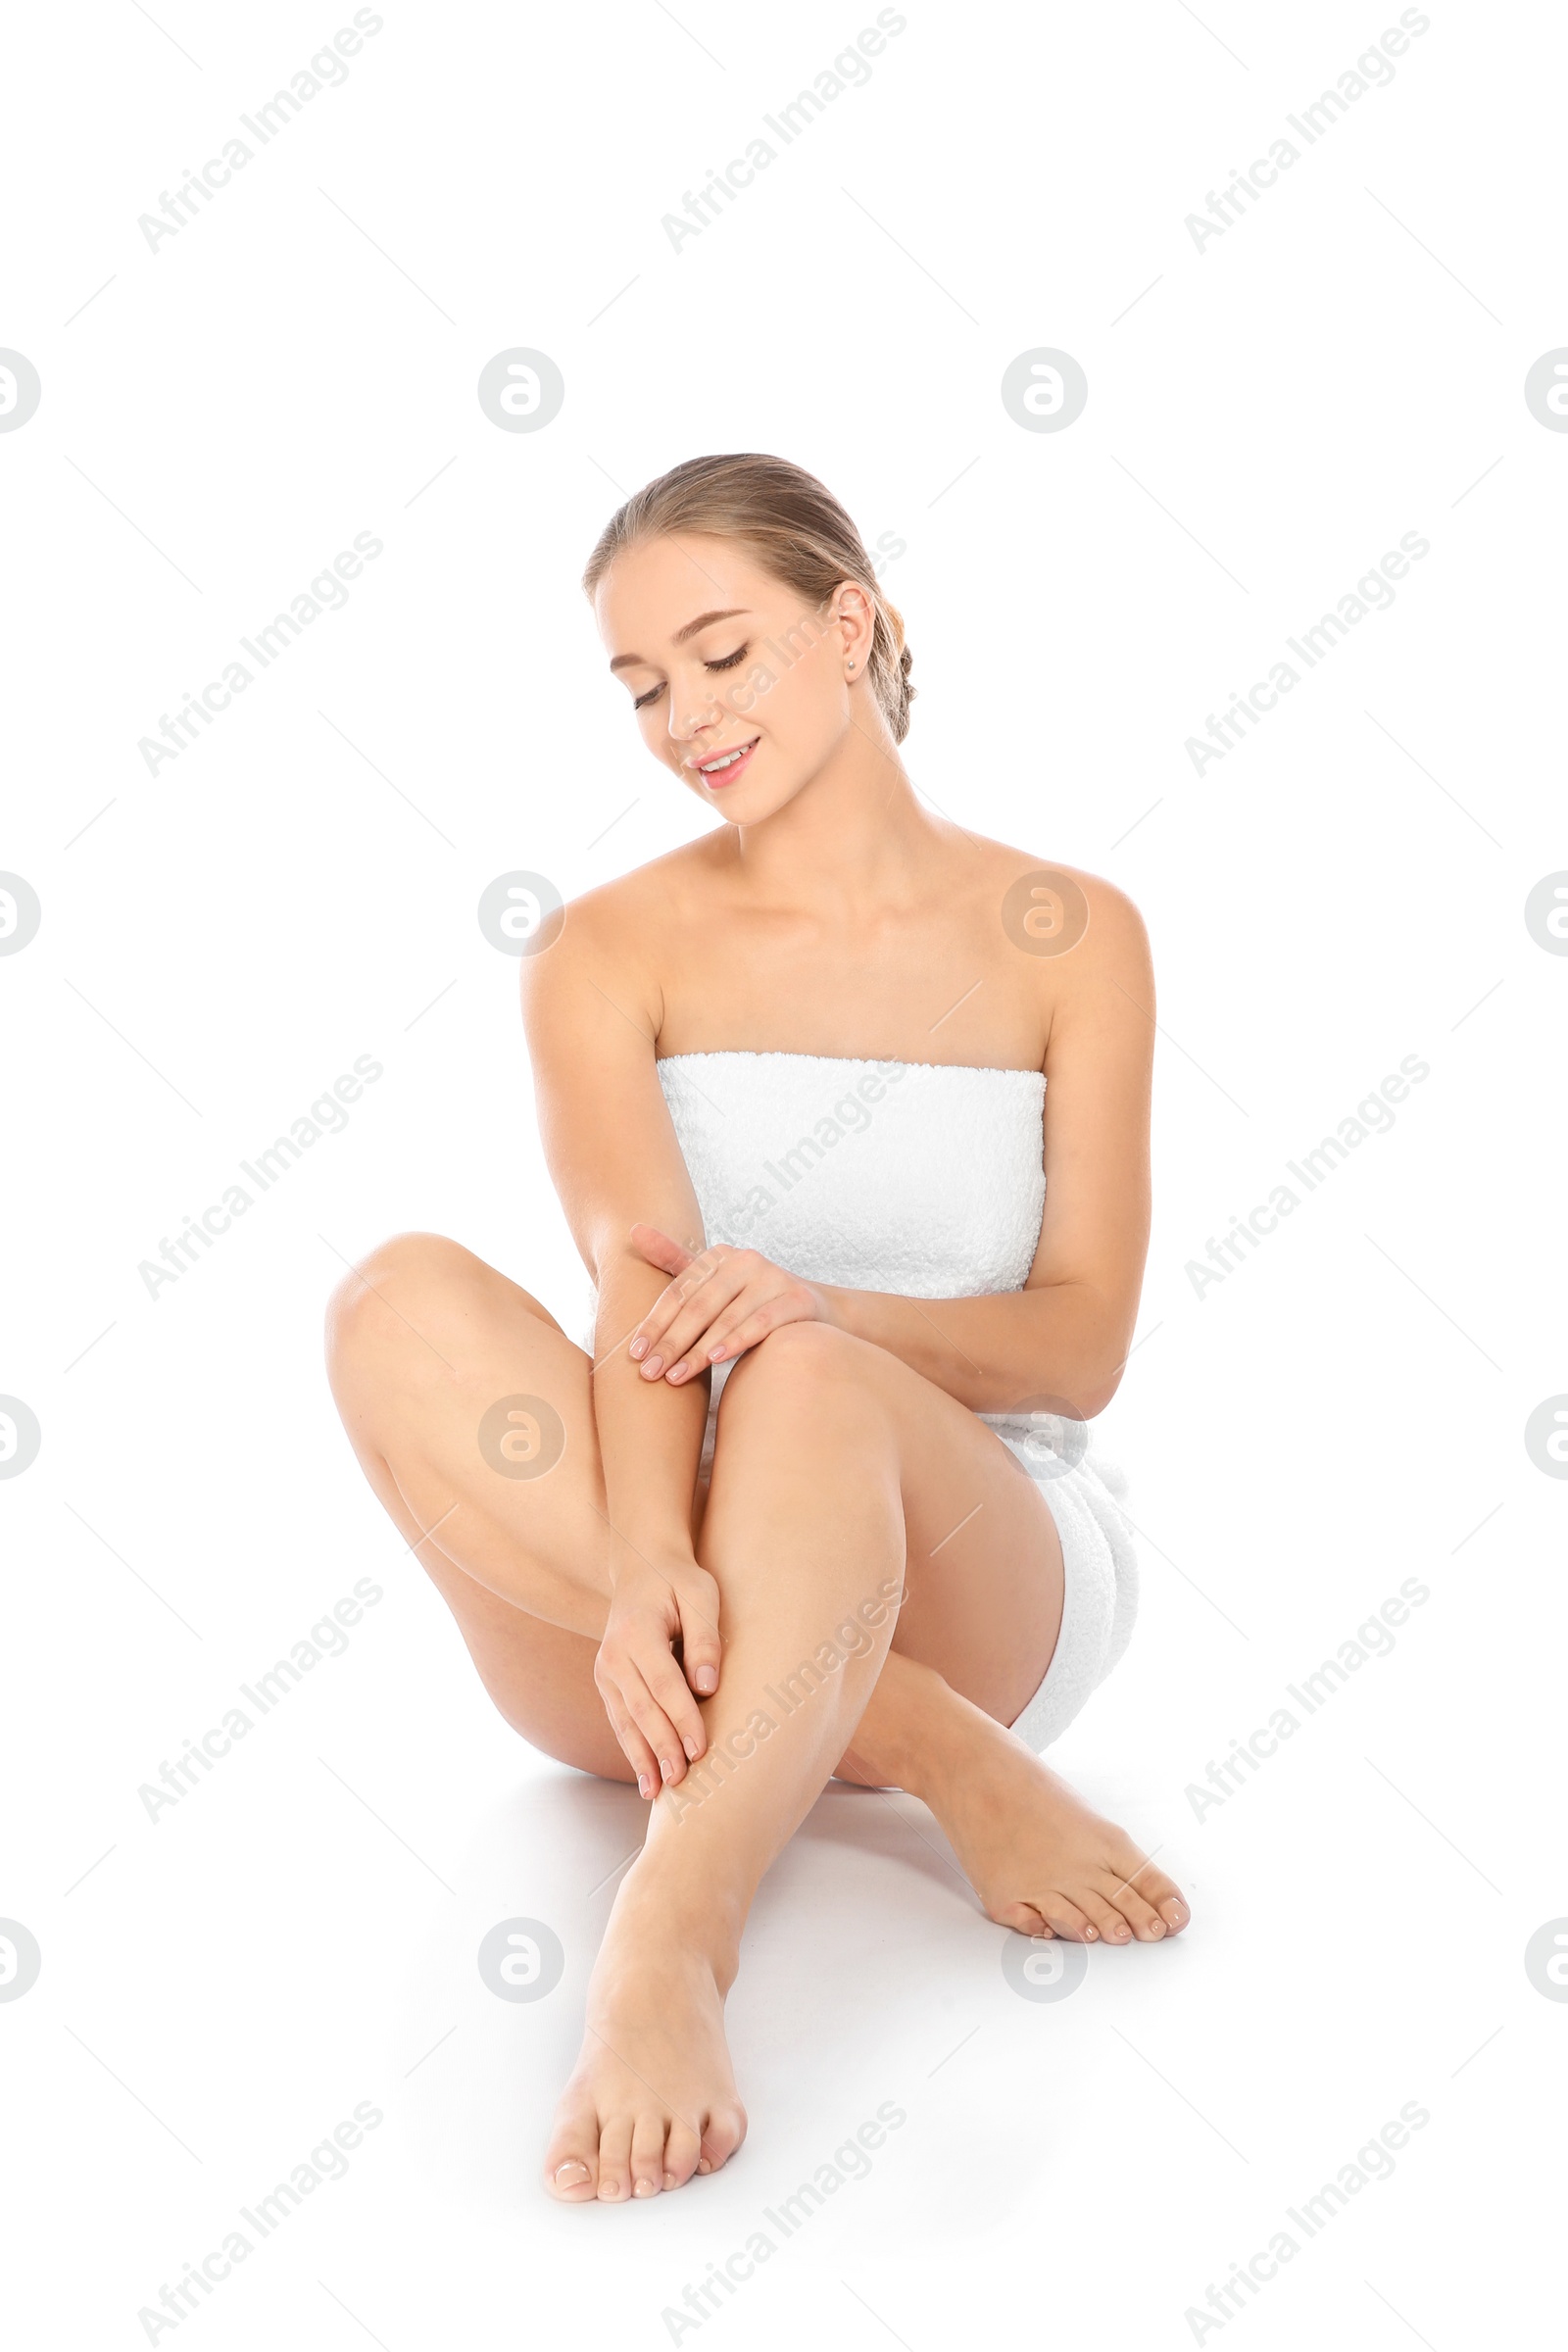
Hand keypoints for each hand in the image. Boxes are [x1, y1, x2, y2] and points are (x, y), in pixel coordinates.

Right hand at [594, 1554, 722, 1797]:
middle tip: (682, 1779)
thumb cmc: (678, 1581)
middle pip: (641, 1708)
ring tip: (658, 1791)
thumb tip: (708, 1686)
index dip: (683, 1718)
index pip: (663, 1684)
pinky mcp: (607, 1681)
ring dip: (642, 1757)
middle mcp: (613, 1653)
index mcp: (636, 1631)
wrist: (641, 1567)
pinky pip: (619, 1719)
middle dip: (662, 1747)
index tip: (701, 1748)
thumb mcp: (701, 1595)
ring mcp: (605, 1669)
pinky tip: (645, 1774)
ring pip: (625, 1720)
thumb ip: (704, 1639)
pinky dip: (632, 1748)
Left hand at [627, 1224, 831, 1382]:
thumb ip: (675, 1260)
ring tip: (675, 1376)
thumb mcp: (713, 1280)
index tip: (635, 1353)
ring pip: (726, 1318)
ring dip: (697, 1351)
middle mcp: (746, 1261)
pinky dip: (736, 1340)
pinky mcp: (796, 1299)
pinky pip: (760, 1322)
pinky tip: (715, 1360)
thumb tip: (633, 1229)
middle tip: (649, 1372)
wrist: (815, 1309)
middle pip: (698, 1306)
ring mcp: (773, 1278)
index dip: (654, 1322)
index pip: (679, 1291)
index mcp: (720, 1256)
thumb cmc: (751, 1299)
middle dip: (671, 1342)